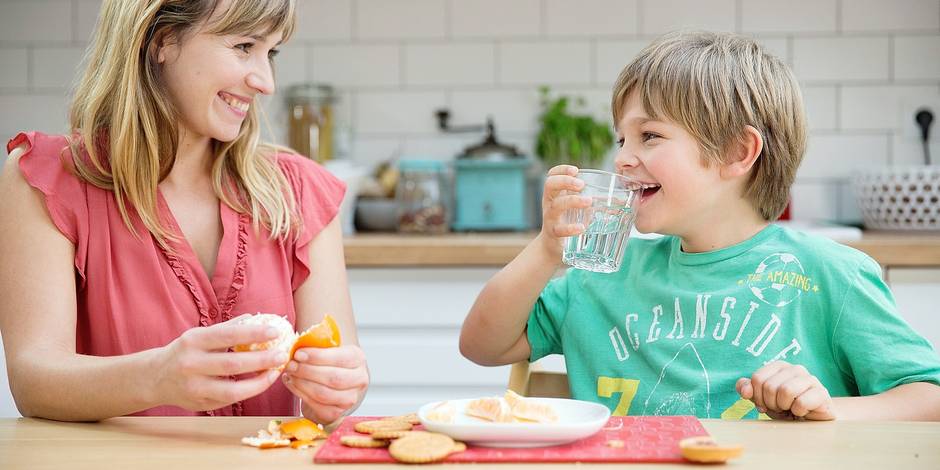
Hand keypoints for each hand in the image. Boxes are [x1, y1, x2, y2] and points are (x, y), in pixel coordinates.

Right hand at [155, 314, 285, 411]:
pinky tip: (262, 382)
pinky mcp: (200, 403)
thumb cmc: (184, 352)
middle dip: (262, 360)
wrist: (154, 378)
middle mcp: (192, 364)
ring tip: (276, 371)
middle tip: (282, 354)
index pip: (228, 335)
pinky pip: (230, 399)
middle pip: (233, 364)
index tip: (275, 330)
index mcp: (193, 341)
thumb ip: (226, 328)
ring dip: (260, 381)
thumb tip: (255, 318)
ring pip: (233, 388)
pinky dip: (249, 391)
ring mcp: (195, 386)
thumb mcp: (199, 335)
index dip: (253, 333)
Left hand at [282, 344, 368, 424]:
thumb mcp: (327, 349)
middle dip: (307, 371)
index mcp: (358, 359)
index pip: (340, 358)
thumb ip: (316, 346)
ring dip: (302, 383)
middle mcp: (359, 379)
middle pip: (332, 378)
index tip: (298, 354)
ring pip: (323, 394)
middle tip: (291, 365)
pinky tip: (293, 384)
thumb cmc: (328, 362)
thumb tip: (294, 346)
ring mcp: (350, 399)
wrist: (336, 383)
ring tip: (290, 374)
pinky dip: (300, 394)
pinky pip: (316, 406)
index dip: (317, 357)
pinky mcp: (337, 413)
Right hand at [536, 165, 590, 257]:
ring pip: (556, 206)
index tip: (576, 170)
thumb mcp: (578, 210)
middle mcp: (550, 204)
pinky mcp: (553, 235)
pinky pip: (559, 230)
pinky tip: (582, 227)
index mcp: (556, 194)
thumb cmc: (568, 223)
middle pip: (550, 185)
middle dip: (565, 181)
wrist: (553, 248)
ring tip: (588, 201)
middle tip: (581, 184)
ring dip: (572, 201)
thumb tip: (622, 200)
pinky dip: (570, 228)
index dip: (561, 170)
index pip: (552, 176)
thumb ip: (595, 202)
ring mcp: (550, 219)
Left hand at [736, 361, 834, 420]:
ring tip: (790, 409)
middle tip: (780, 408)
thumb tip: (745, 390)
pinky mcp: (822, 393)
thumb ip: (747, 389)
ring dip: (784, 406)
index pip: (757, 379)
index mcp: (779, 366)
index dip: (757, 396)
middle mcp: (795, 368)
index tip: (765, 404)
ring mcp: (810, 379)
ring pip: (786, 391)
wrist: (812, 420)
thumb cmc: (785, 407)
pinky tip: (803, 412)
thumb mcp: (762, 399)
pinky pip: (802, 403)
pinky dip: (798, 412)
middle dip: (771, 403)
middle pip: (769, 386)